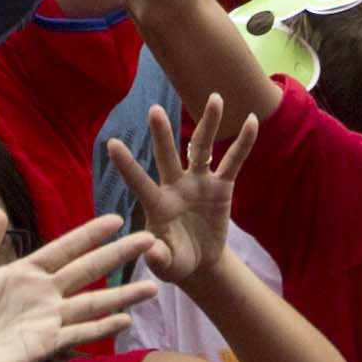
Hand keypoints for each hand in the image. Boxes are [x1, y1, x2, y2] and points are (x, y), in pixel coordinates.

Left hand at [0, 204, 156, 361]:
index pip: (63, 249)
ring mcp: (46, 322)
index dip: (89, 235)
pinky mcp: (43, 347)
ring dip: (122, 295)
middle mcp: (41, 296)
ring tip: (153, 285)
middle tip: (149, 239)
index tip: (116, 219)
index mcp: (21, 275)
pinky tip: (125, 320)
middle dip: (118, 255)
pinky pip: (78, 333)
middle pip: (87, 271)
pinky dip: (102, 327)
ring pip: (93, 302)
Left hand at [102, 89, 261, 291]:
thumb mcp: (166, 264)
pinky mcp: (221, 186)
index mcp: (157, 203)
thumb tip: (150, 248)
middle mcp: (175, 185)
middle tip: (154, 110)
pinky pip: (233, 162)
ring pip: (202, 148)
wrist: (200, 262)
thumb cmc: (176, 261)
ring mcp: (198, 182)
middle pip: (168, 155)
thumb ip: (158, 256)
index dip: (127, 164)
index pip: (139, 181)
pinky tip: (251, 121)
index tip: (111, 143)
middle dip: (162, 134)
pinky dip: (242, 143)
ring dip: (208, 123)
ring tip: (215, 98)